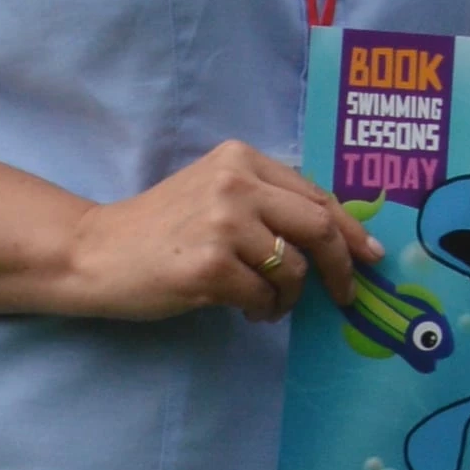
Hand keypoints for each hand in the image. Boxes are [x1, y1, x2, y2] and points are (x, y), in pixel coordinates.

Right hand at [60, 142, 364, 326]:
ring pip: (293, 268)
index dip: (351, 229)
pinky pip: (264, 297)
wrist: (97, 251)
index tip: (371, 256)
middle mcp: (235, 183)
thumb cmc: (161, 228)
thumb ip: (266, 202)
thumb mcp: (215, 194)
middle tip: (345, 294)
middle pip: (319, 225)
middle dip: (341, 266)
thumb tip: (335, 237)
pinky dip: (264, 311)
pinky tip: (245, 310)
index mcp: (241, 159)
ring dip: (290, 297)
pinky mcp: (210, 266)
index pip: (316, 194)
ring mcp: (223, 224)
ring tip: (268, 305)